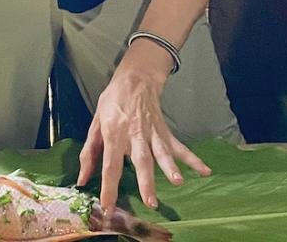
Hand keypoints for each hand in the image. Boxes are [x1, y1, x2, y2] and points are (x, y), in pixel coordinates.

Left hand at [76, 43, 210, 212]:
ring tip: (178, 181)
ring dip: (170, 167)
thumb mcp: (95, 124)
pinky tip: (204, 170)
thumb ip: (89, 153)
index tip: (108, 206)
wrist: (135, 79)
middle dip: (146, 181)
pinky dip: (192, 159)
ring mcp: (152, 133)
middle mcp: (134, 134)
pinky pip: (178, 147)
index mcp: (114, 133)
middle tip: (151, 201)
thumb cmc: (112, 103)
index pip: (110, 165)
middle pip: (141, 160)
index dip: (109, 187)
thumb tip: (82, 179)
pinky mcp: (164, 131)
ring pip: (161, 153)